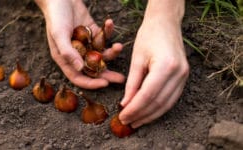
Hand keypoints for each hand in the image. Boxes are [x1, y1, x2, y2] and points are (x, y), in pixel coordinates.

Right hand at [35, 0, 124, 88]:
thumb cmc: (56, 16)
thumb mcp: (59, 34)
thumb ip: (68, 52)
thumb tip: (79, 68)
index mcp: (65, 58)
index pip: (78, 77)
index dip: (91, 83)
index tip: (105, 83)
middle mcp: (76, 53)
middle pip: (93, 69)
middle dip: (107, 74)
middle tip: (121, 79)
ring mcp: (86, 43)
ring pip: (101, 54)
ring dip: (111, 52)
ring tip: (119, 46)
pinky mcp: (92, 31)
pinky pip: (103, 36)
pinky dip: (108, 31)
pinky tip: (110, 23)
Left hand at [119, 0, 188, 127]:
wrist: (166, 23)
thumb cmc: (148, 36)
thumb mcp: (136, 59)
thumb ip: (132, 83)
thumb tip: (126, 104)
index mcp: (166, 66)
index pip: (148, 95)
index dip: (134, 109)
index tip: (122, 116)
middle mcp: (179, 73)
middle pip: (158, 103)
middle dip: (141, 115)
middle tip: (127, 122)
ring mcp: (184, 76)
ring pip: (166, 104)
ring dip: (150, 115)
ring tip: (136, 122)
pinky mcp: (184, 78)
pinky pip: (171, 99)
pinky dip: (158, 108)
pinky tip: (148, 113)